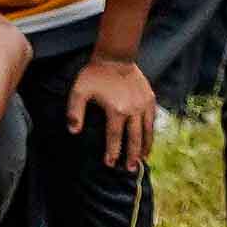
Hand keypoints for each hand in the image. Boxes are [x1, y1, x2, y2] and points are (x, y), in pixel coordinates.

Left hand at [64, 51, 158, 173]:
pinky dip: (151, 132)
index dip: (112, 152)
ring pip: (147, 131)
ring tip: (142, 159)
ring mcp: (144, 105)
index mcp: (116, 110)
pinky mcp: (150, 99)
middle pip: (134, 139)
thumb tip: (73, 131)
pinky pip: (153, 120)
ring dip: (145, 147)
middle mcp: (133, 111)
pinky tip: (148, 139)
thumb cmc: (95, 74)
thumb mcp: (79, 91)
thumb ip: (75, 112)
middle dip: (131, 156)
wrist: (116, 57)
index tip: (110, 164)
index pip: (115, 137)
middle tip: (130, 169)